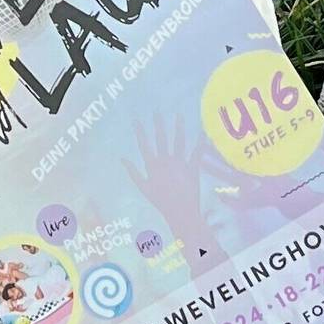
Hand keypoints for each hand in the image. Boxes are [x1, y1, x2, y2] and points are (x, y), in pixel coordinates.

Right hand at [122, 115, 225, 272]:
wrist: (181, 213)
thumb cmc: (160, 201)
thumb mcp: (143, 187)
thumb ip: (133, 171)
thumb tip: (122, 158)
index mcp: (153, 166)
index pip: (144, 144)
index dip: (140, 131)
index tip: (136, 119)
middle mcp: (165, 162)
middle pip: (161, 138)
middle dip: (158, 124)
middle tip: (156, 111)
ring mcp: (180, 164)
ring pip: (179, 141)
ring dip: (178, 127)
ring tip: (178, 115)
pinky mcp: (193, 169)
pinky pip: (196, 153)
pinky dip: (199, 142)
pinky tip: (201, 132)